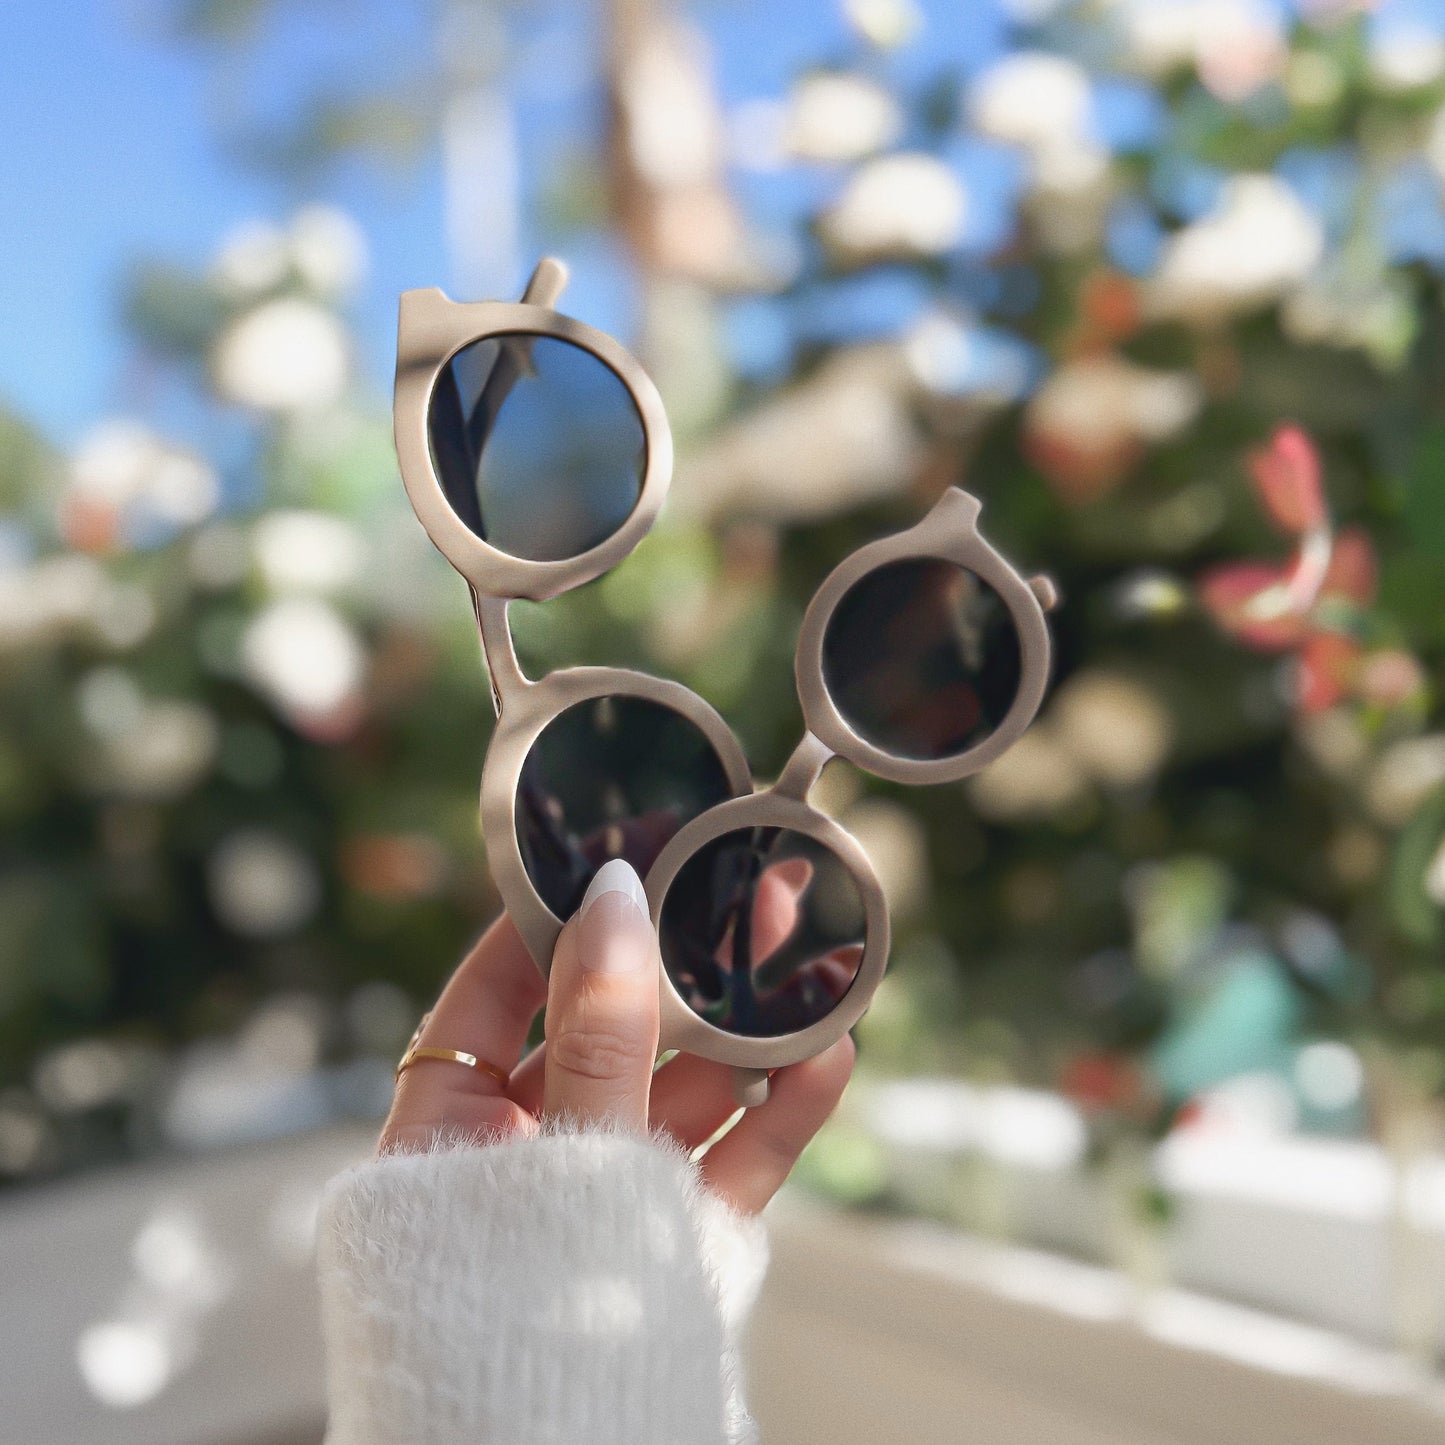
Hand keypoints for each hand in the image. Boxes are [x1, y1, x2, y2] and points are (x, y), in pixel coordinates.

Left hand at [378, 858, 853, 1214]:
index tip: (613, 860)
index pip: (493, 997)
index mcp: (449, 1133)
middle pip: (607, 1034)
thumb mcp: (561, 1158)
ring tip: (809, 966)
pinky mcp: (671, 1240)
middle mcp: (526, 1157)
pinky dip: (777, 1117)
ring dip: (747, 1036)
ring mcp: (604, 1198)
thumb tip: (614, 897)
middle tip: (743, 894)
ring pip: (680, 1094)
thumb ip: (596, 1034)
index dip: (551, 926)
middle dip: (680, 968)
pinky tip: (828, 1060)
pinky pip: (726, 1164)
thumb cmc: (512, 1319)